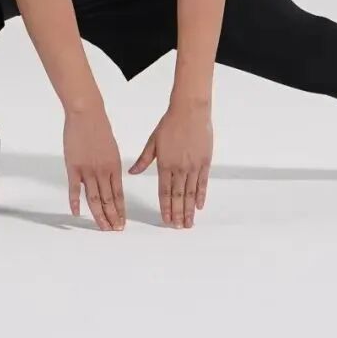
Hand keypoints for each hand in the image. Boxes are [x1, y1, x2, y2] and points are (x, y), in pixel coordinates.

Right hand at [63, 104, 125, 230]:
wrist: (86, 114)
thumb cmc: (100, 128)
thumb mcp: (112, 148)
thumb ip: (112, 166)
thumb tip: (113, 180)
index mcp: (114, 167)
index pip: (119, 195)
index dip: (120, 210)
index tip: (122, 223)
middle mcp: (103, 172)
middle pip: (108, 200)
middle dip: (112, 217)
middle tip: (114, 231)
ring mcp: (87, 171)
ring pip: (94, 199)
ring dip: (98, 215)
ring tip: (102, 228)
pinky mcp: (73, 168)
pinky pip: (74, 189)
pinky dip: (75, 203)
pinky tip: (78, 214)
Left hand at [128, 100, 212, 227]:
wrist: (190, 110)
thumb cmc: (170, 123)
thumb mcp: (153, 141)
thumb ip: (143, 160)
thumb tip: (131, 172)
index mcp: (165, 164)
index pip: (164, 192)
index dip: (165, 208)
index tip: (166, 220)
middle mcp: (179, 168)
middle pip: (178, 197)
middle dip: (177, 214)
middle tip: (178, 228)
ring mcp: (193, 166)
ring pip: (191, 193)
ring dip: (189, 210)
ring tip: (188, 223)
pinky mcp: (205, 162)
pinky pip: (203, 183)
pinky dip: (201, 196)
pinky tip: (200, 206)